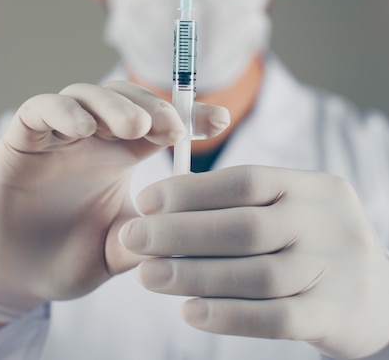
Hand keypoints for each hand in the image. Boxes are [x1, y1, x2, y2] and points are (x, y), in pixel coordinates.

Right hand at [0, 82, 228, 321]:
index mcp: (122, 155)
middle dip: (153, 107)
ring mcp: (59, 134)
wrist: (12, 277)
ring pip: (88, 95)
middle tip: (173, 127)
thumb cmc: (67, 258)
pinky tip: (84, 131)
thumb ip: (146, 238)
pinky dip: (64, 112)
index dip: (191, 116)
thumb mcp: (117, 252)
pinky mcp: (23, 138)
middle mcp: (94, 137)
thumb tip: (188, 230)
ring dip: (115, 105)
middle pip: (127, 99)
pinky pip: (42, 109)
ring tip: (135, 128)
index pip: (160, 123)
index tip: (220, 121)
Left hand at [120, 165, 388, 358]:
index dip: (191, 190)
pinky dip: (228, 316)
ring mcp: (335, 268)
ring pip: (254, 273)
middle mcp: (325, 222)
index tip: (146, 199)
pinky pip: (274, 317)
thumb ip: (246, 204)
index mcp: (312, 186)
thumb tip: (169, 207)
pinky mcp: (335, 315)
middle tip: (135, 238)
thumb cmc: (315, 242)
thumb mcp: (295, 208)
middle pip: (244, 226)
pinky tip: (190, 312)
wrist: (380, 295)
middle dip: (180, 232)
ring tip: (149, 277)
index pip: (245, 181)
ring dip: (194, 276)